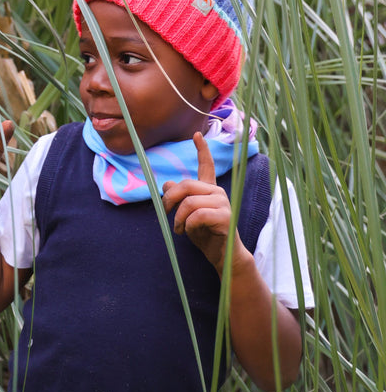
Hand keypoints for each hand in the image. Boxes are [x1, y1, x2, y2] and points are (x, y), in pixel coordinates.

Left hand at [162, 132, 246, 273]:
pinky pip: (197, 215)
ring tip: (179, 229)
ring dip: (178, 218)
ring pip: (189, 202)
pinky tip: (189, 233)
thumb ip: (179, 199)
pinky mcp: (225, 217)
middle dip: (170, 199)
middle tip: (166, 213)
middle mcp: (217, 192)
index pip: (207, 166)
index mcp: (209, 190)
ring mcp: (223, 203)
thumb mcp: (187, 215)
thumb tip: (166, 184)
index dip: (202, 150)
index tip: (196, 135)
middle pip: (186, 185)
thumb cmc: (205, 235)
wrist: (223, 256)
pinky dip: (188, 225)